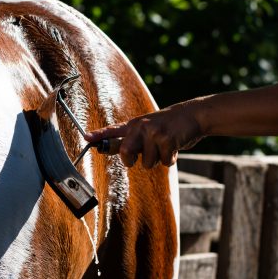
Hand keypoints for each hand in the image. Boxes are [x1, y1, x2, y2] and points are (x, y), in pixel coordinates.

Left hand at [85, 103, 204, 167]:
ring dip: (157, 160)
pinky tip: (174, 147)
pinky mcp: (168, 140)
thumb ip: (127, 140)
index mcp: (133, 125)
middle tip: (135, 160)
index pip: (112, 130)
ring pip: (147, 163)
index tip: (86, 138)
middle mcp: (140, 127)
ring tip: (164, 146)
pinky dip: (170, 160)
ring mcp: (154, 132)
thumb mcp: (144, 129)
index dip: (98, 135)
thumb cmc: (166, 127)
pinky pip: (164, 162)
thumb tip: (105, 149)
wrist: (192, 115)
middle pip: (125, 152)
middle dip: (129, 161)